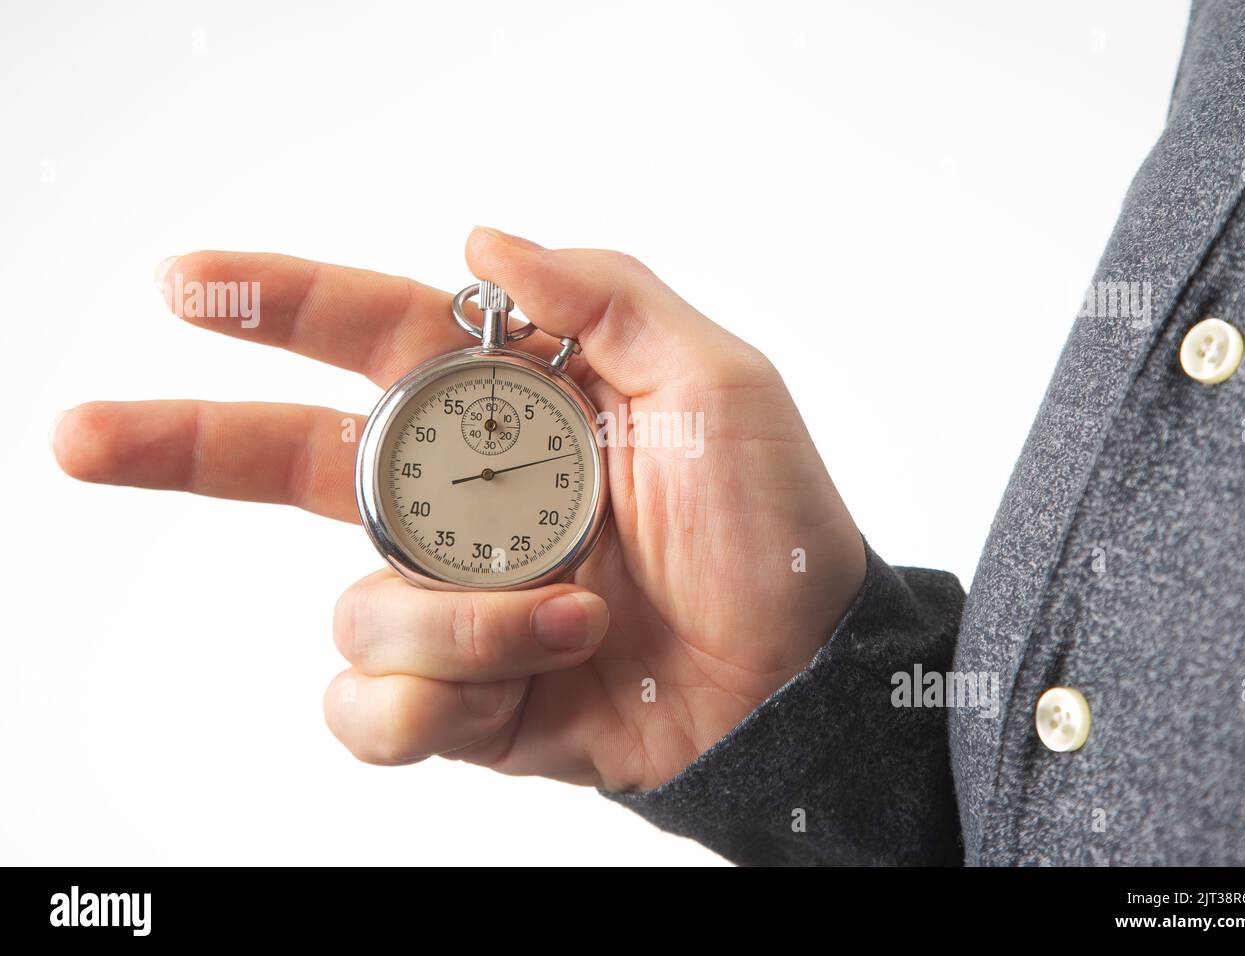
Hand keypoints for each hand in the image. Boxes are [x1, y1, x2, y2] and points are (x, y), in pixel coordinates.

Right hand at [52, 228, 866, 790]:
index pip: (372, 342)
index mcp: (509, 412)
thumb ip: (604, 295)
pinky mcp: (462, 697)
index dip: (283, 306)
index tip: (192, 284)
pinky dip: (440, 696)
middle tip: (85, 435)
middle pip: (288, 465)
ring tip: (576, 614)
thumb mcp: (717, 383)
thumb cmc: (774, 529)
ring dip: (461, 618)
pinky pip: (376, 706)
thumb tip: (478, 239)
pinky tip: (530, 678)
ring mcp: (452, 605)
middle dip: (188, 444)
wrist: (797, 680)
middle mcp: (460, 503)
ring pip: (358, 608)